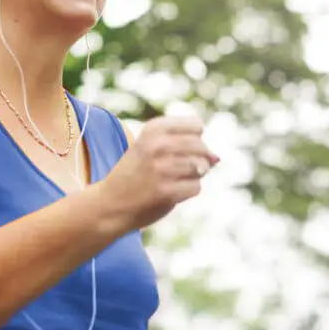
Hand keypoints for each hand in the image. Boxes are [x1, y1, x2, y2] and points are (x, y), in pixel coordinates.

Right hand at [100, 115, 218, 230]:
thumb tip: (218, 158)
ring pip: (201, 167)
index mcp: (154, 129)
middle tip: (178, 169)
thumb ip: (185, 145)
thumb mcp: (152, 147)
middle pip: (202, 146)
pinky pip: (196, 187)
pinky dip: (187, 191)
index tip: (178, 149)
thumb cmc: (137, 173)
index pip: (197, 126)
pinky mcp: (167, 192)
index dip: (195, 139)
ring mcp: (162, 169)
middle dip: (199, 159)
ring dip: (193, 176)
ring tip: (173, 180)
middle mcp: (158, 145)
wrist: (111, 204)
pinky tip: (170, 192)